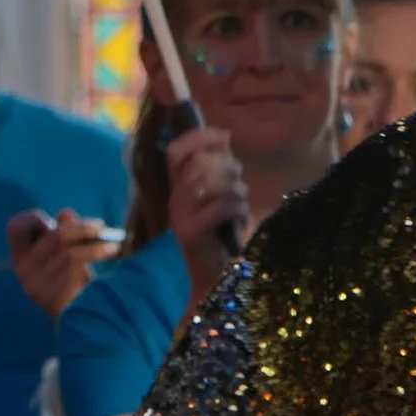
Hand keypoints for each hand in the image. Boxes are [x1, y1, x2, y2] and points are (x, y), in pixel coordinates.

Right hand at [8, 206, 118, 319]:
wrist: (81, 325)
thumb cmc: (73, 286)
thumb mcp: (66, 257)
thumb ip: (65, 234)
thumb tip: (66, 213)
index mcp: (20, 258)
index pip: (15, 227)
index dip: (34, 218)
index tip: (61, 220)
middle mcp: (23, 271)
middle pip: (53, 236)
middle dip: (82, 227)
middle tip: (101, 226)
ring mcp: (35, 286)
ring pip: (69, 252)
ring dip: (96, 244)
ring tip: (114, 245)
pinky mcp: (51, 299)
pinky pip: (75, 267)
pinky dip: (96, 254)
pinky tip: (111, 252)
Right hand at [165, 123, 249, 296]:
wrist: (215, 278)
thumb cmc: (223, 235)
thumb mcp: (221, 194)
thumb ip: (219, 168)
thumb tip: (223, 139)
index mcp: (179, 187)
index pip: (177, 150)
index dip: (200, 137)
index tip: (225, 137)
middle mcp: (174, 198)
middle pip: (202, 162)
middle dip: (231, 170)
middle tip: (240, 189)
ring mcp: (178, 215)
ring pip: (215, 182)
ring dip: (238, 192)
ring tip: (241, 209)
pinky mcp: (188, 231)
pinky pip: (221, 204)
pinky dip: (237, 209)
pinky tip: (239, 221)